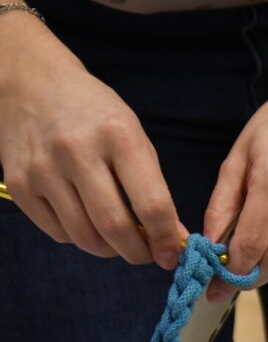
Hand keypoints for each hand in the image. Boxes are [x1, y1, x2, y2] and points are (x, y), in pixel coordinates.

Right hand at [0, 45, 182, 267]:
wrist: (34, 85)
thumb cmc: (96, 114)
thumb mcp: (135, 138)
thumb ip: (154, 188)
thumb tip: (172, 238)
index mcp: (119, 136)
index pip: (150, 202)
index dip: (165, 238)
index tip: (173, 255)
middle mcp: (78, 151)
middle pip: (114, 226)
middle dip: (138, 253)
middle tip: (148, 256)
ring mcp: (44, 169)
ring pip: (84, 236)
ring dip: (110, 250)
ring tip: (121, 243)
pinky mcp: (19, 184)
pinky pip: (57, 232)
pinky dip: (80, 239)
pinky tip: (90, 226)